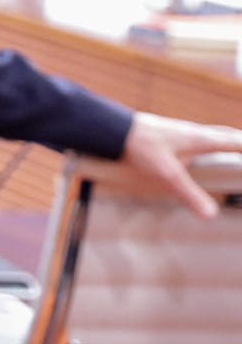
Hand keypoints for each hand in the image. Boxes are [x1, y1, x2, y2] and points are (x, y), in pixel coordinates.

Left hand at [118, 112, 241, 216]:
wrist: (113, 128)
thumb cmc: (140, 146)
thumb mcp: (167, 173)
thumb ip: (189, 193)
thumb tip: (210, 215)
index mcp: (201, 138)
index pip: (237, 142)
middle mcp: (195, 132)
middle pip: (229, 135)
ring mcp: (183, 131)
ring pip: (214, 134)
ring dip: (228, 140)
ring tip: (235, 147)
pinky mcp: (171, 133)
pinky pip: (201, 136)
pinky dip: (212, 141)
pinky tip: (202, 148)